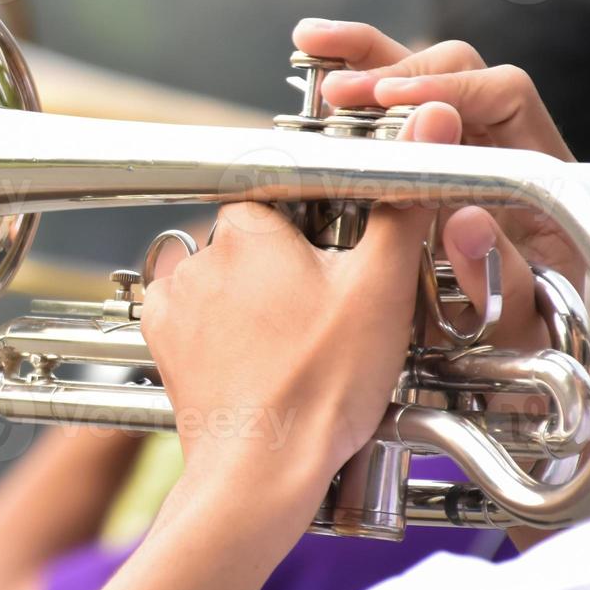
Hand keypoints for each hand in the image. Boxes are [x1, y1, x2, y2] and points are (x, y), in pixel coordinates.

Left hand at [140, 111, 445, 503]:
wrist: (262, 469)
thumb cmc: (321, 385)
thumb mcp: (382, 288)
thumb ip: (401, 201)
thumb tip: (428, 120)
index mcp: (249, 227)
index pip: (287, 196)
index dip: (320, 227)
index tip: (339, 262)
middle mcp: (199, 254)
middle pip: (254, 236)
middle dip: (286, 263)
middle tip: (324, 312)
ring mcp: (173, 298)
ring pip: (223, 274)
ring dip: (250, 295)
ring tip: (291, 342)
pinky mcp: (161, 339)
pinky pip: (190, 311)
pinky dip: (217, 326)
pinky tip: (253, 354)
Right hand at [296, 19, 583, 349]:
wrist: (510, 357)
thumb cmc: (522, 338)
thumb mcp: (518, 321)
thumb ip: (500, 279)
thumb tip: (464, 220)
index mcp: (541, 171)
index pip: (505, 94)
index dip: (452, 93)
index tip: (397, 107)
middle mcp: (500, 146)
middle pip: (457, 69)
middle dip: (396, 71)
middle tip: (342, 95)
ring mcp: (456, 147)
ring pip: (415, 76)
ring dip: (364, 55)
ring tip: (312, 45)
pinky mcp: (414, 158)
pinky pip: (385, 107)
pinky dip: (350, 78)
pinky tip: (313, 60)